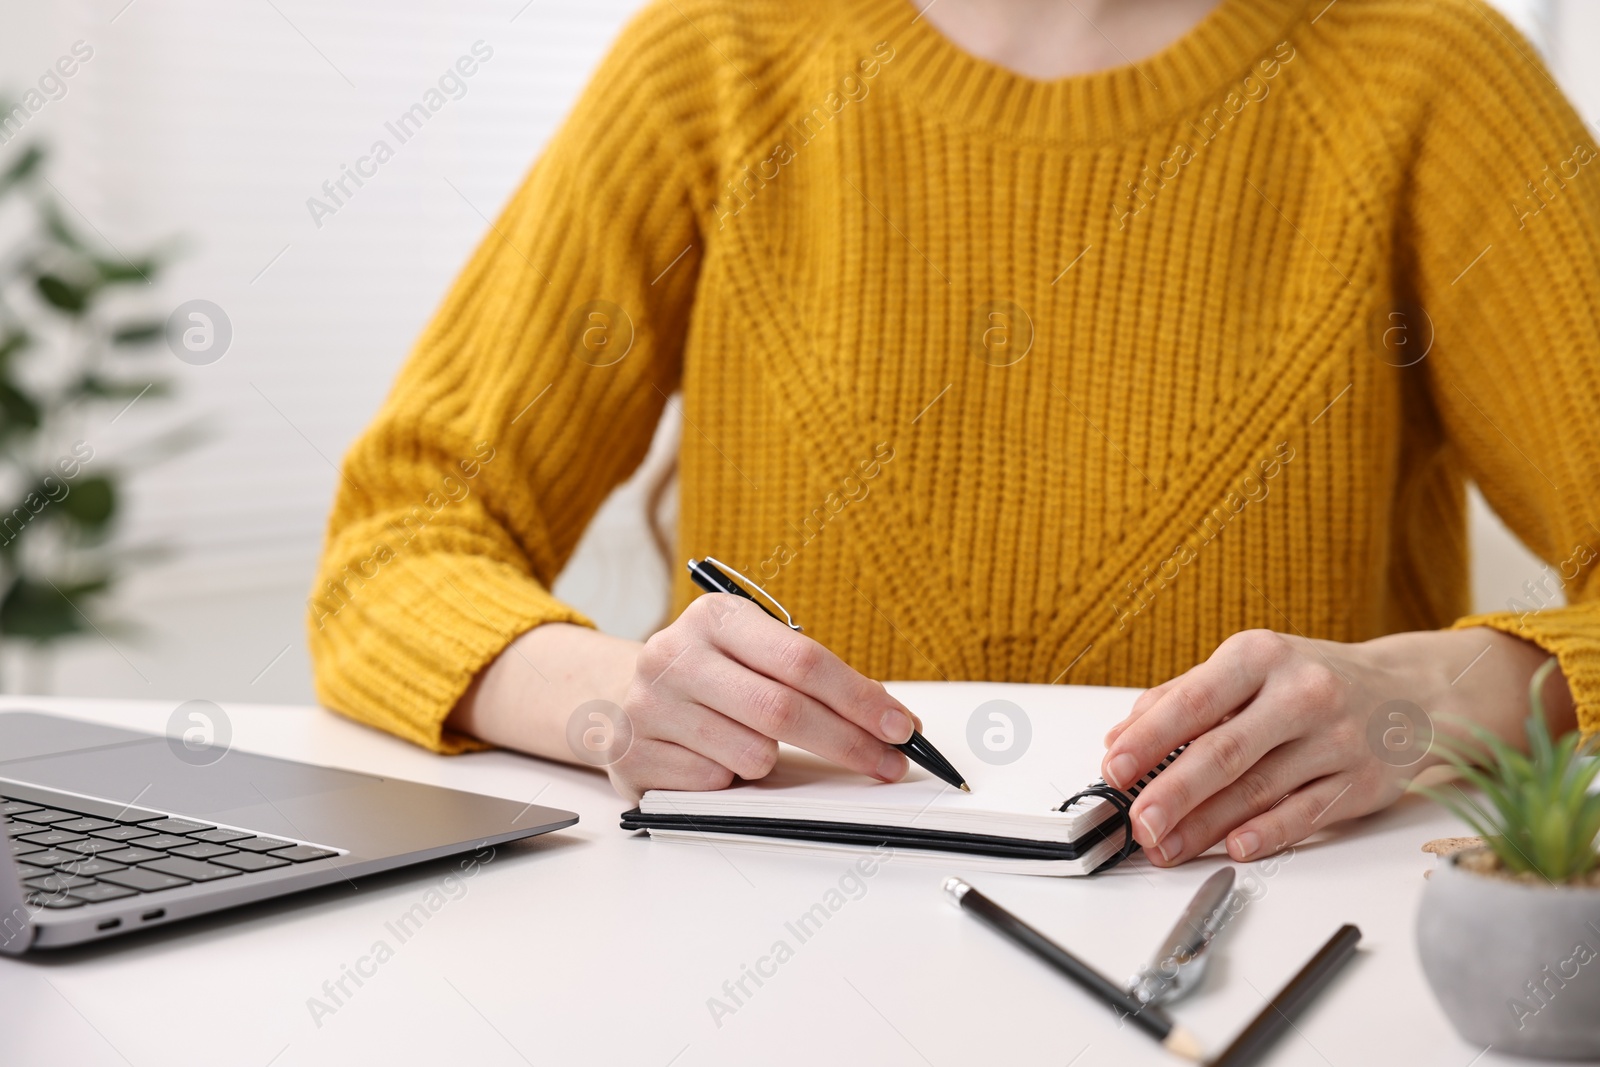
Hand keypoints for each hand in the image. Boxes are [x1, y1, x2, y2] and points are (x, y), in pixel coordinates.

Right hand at [606, 593, 916, 802]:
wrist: (622, 696)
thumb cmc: (711, 675)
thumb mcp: (753, 652)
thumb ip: (810, 676)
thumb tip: (886, 719)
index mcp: (715, 617)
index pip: (803, 660)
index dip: (859, 698)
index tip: (900, 726)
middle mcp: (675, 655)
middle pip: (784, 710)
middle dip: (848, 743)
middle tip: (888, 763)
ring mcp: (650, 706)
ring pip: (752, 754)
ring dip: (772, 762)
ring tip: (750, 741)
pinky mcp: (634, 756)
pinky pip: (716, 783)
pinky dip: (731, 779)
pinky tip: (713, 757)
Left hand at [1097, 627, 1566, 866]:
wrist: (1415, 691)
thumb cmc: (1313, 678)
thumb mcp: (1250, 666)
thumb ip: (1182, 696)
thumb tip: (1120, 737)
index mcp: (1260, 656)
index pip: (1193, 701)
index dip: (1149, 738)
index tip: (1113, 768)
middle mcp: (1300, 694)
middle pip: (1224, 751)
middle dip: (1172, 792)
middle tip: (1136, 822)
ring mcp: (1335, 740)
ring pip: (1258, 790)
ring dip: (1205, 825)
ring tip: (1164, 846)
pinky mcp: (1360, 782)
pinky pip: (1305, 814)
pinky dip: (1266, 834)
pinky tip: (1231, 849)